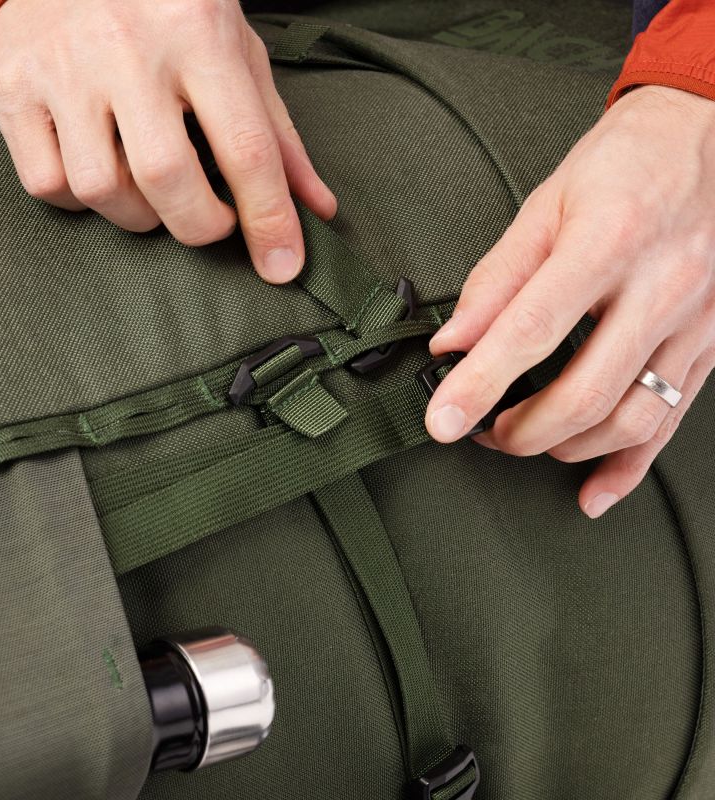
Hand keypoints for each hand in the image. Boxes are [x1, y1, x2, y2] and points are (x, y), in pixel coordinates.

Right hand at [0, 0, 336, 282]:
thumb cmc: (169, 14)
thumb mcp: (236, 55)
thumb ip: (278, 137)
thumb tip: (316, 210)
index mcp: (198, 34)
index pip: (245, 148)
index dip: (269, 219)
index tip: (282, 266)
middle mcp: (127, 48)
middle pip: (167, 180)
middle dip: (199, 225)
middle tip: (209, 216)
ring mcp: (63, 67)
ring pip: (102, 191)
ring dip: (139, 215)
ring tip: (151, 185)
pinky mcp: (13, 87)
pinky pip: (48, 184)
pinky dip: (80, 200)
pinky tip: (99, 168)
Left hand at [425, 85, 714, 517]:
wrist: (709, 135)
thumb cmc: (622, 164)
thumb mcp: (546, 205)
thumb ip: (496, 279)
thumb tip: (451, 342)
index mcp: (609, 241)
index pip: (532, 329)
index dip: (480, 383)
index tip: (441, 419)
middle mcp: (662, 286)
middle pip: (585, 392)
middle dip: (521, 430)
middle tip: (480, 431)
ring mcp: (695, 320)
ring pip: (630, 418)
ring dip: (564, 447)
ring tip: (520, 441)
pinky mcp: (710, 342)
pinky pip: (671, 421)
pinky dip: (628, 467)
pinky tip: (592, 493)